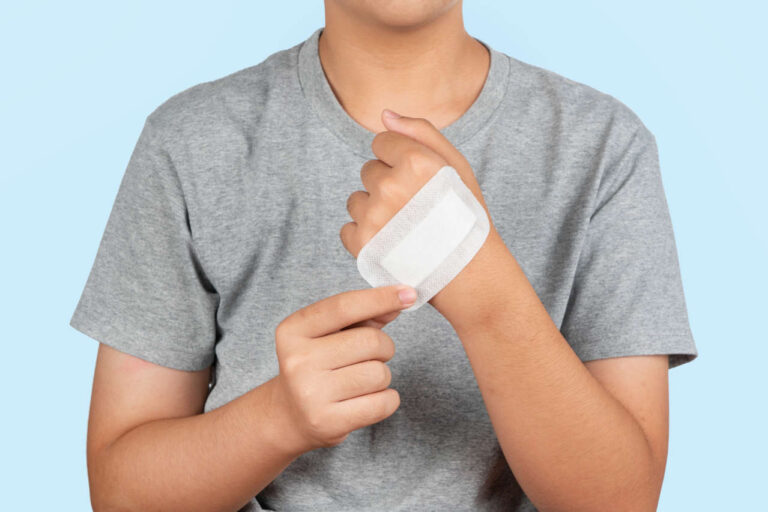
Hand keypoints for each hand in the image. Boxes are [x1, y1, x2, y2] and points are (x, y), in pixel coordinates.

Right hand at [271, 284, 417, 453]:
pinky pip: (383, 403)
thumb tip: (402, 299)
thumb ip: (365, 314)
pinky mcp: (327, 422)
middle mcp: (297, 360)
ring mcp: (310, 394)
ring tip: (362, 380)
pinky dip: (387, 399)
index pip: (344, 306)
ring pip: (379, 374)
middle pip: (370, 342)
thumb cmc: (319, 365)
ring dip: (382, 375)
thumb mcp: (330, 333)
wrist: (290, 415)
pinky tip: (368, 399)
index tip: (409, 293)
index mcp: (293, 330)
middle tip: (373, 356)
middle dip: (384, 346)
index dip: (381, 297)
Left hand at [340, 108, 494, 259]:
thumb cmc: (464, 215)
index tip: (419, 182)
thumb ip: (420, 133)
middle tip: (415, 209)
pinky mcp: (362, 245)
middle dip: (387, 185)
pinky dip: (364, 236)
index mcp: (416, 162)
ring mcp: (374, 217)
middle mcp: (391, 186)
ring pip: (356, 199)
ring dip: (373, 210)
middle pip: (368, 170)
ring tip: (403, 228)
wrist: (468, 273)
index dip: (401, 161)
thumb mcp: (456, 166)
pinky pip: (347, 229)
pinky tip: (391, 243)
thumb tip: (384, 115)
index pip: (381, 142)